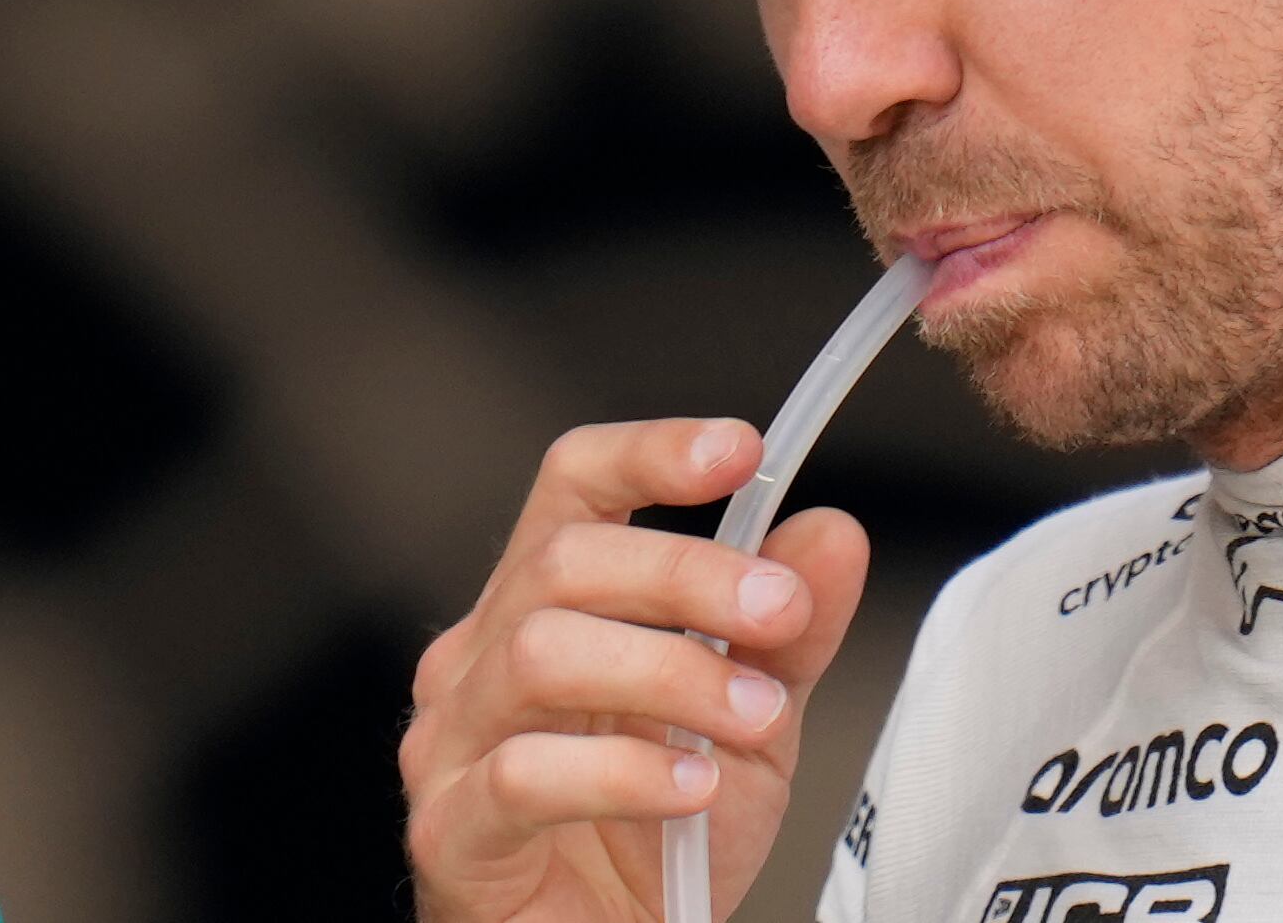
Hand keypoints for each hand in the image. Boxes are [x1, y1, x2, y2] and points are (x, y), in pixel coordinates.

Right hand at [401, 419, 870, 921]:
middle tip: (783, 613)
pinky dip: (625, 772)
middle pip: (565, 559)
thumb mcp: (754, 717)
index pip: (572, 485)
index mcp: (546, 603)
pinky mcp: (451, 832)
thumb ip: (790, 630)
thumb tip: (832, 534)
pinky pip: (524, 776)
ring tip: (754, 718)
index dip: (650, 453)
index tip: (742, 450)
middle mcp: (482, 657)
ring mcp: (453, 744)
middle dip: (690, 575)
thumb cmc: (663, 832)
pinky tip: (694, 787)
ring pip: (540, 653)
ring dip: (670, 676)